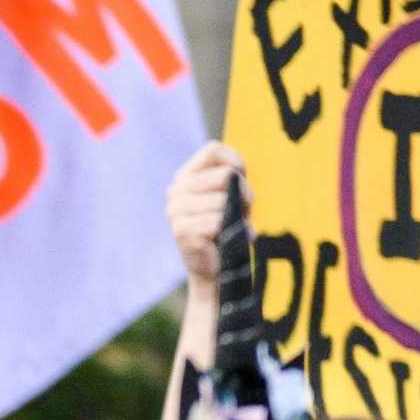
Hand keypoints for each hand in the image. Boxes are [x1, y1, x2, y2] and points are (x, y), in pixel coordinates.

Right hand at [165, 141, 251, 296]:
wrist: (215, 270)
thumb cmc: (226, 229)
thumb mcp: (228, 196)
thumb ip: (229, 177)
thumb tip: (235, 171)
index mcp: (185, 177)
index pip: (213, 149)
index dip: (236, 162)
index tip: (242, 180)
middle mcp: (175, 191)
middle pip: (224, 175)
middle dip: (243, 194)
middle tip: (241, 213)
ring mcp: (175, 211)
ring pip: (223, 199)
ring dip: (238, 215)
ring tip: (234, 228)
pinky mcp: (182, 231)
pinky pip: (218, 221)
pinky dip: (233, 232)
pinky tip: (230, 240)